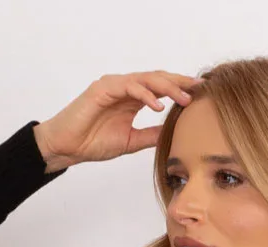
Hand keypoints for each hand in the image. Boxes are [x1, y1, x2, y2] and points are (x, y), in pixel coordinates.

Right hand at [34, 72, 205, 170]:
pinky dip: (145, 94)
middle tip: (199, 89)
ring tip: (184, 98)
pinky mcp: (103, 88)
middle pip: (157, 79)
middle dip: (179, 83)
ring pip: (146, 80)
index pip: (161, 88)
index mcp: (132, 98)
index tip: (200, 95)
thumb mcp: (130, 142)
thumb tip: (171, 135)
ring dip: (167, 88)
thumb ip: (150, 135)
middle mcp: (125, 88)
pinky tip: (159, 105)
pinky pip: (128, 86)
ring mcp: (114, 85)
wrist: (67, 146)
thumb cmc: (93, 142)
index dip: (180, 89)